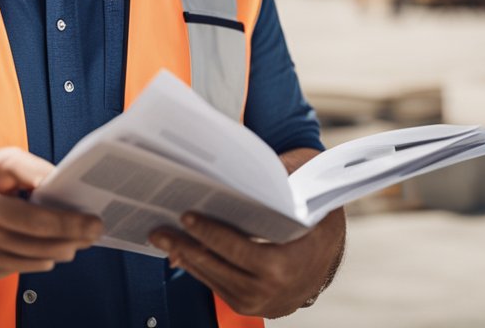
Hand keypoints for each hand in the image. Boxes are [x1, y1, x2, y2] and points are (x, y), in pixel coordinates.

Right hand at [0, 147, 103, 281]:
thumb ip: (25, 168)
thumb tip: (56, 179)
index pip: (29, 215)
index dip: (62, 217)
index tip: (89, 215)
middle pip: (35, 239)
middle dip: (71, 235)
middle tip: (95, 229)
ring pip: (32, 257)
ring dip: (62, 249)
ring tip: (80, 240)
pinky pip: (22, 268)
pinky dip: (42, 259)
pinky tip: (53, 250)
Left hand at [149, 207, 344, 317]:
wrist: (325, 257)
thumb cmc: (311, 221)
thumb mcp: (299, 202)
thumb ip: (269, 192)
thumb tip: (230, 179)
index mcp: (282, 266)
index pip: (237, 249)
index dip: (209, 232)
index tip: (186, 216)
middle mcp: (268, 290)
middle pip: (216, 266)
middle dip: (184, 246)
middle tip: (159, 230)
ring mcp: (257, 302)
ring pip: (212, 278)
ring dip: (185, 258)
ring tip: (162, 238)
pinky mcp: (247, 306)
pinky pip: (216, 285)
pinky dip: (198, 267)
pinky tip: (181, 251)